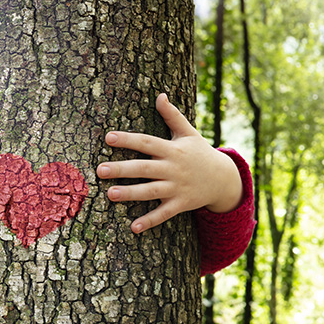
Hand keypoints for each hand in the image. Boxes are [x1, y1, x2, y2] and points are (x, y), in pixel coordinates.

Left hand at [97, 93, 242, 233]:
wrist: (224, 178)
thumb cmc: (200, 153)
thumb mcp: (189, 133)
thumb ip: (172, 115)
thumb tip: (160, 95)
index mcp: (172, 149)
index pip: (147, 142)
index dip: (128, 139)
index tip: (108, 137)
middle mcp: (173, 168)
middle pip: (144, 168)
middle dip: (122, 169)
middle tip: (100, 170)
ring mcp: (177, 187)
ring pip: (151, 191)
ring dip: (131, 194)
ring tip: (110, 195)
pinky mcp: (181, 204)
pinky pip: (164, 213)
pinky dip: (150, 221)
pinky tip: (133, 227)